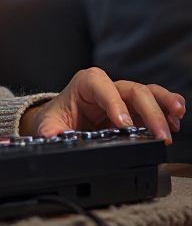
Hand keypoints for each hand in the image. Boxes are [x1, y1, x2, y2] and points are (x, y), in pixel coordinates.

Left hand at [20, 67, 185, 142]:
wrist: (63, 121)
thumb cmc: (58, 119)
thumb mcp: (49, 126)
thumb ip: (50, 133)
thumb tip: (50, 140)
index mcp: (84, 85)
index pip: (99, 85)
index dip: (113, 102)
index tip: (124, 125)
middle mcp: (107, 87)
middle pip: (131, 89)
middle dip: (148, 111)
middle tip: (159, 136)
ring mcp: (123, 97)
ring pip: (147, 92)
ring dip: (164, 104)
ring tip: (177, 117)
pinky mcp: (134, 109)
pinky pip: (155, 102)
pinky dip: (167, 109)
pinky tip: (176, 121)